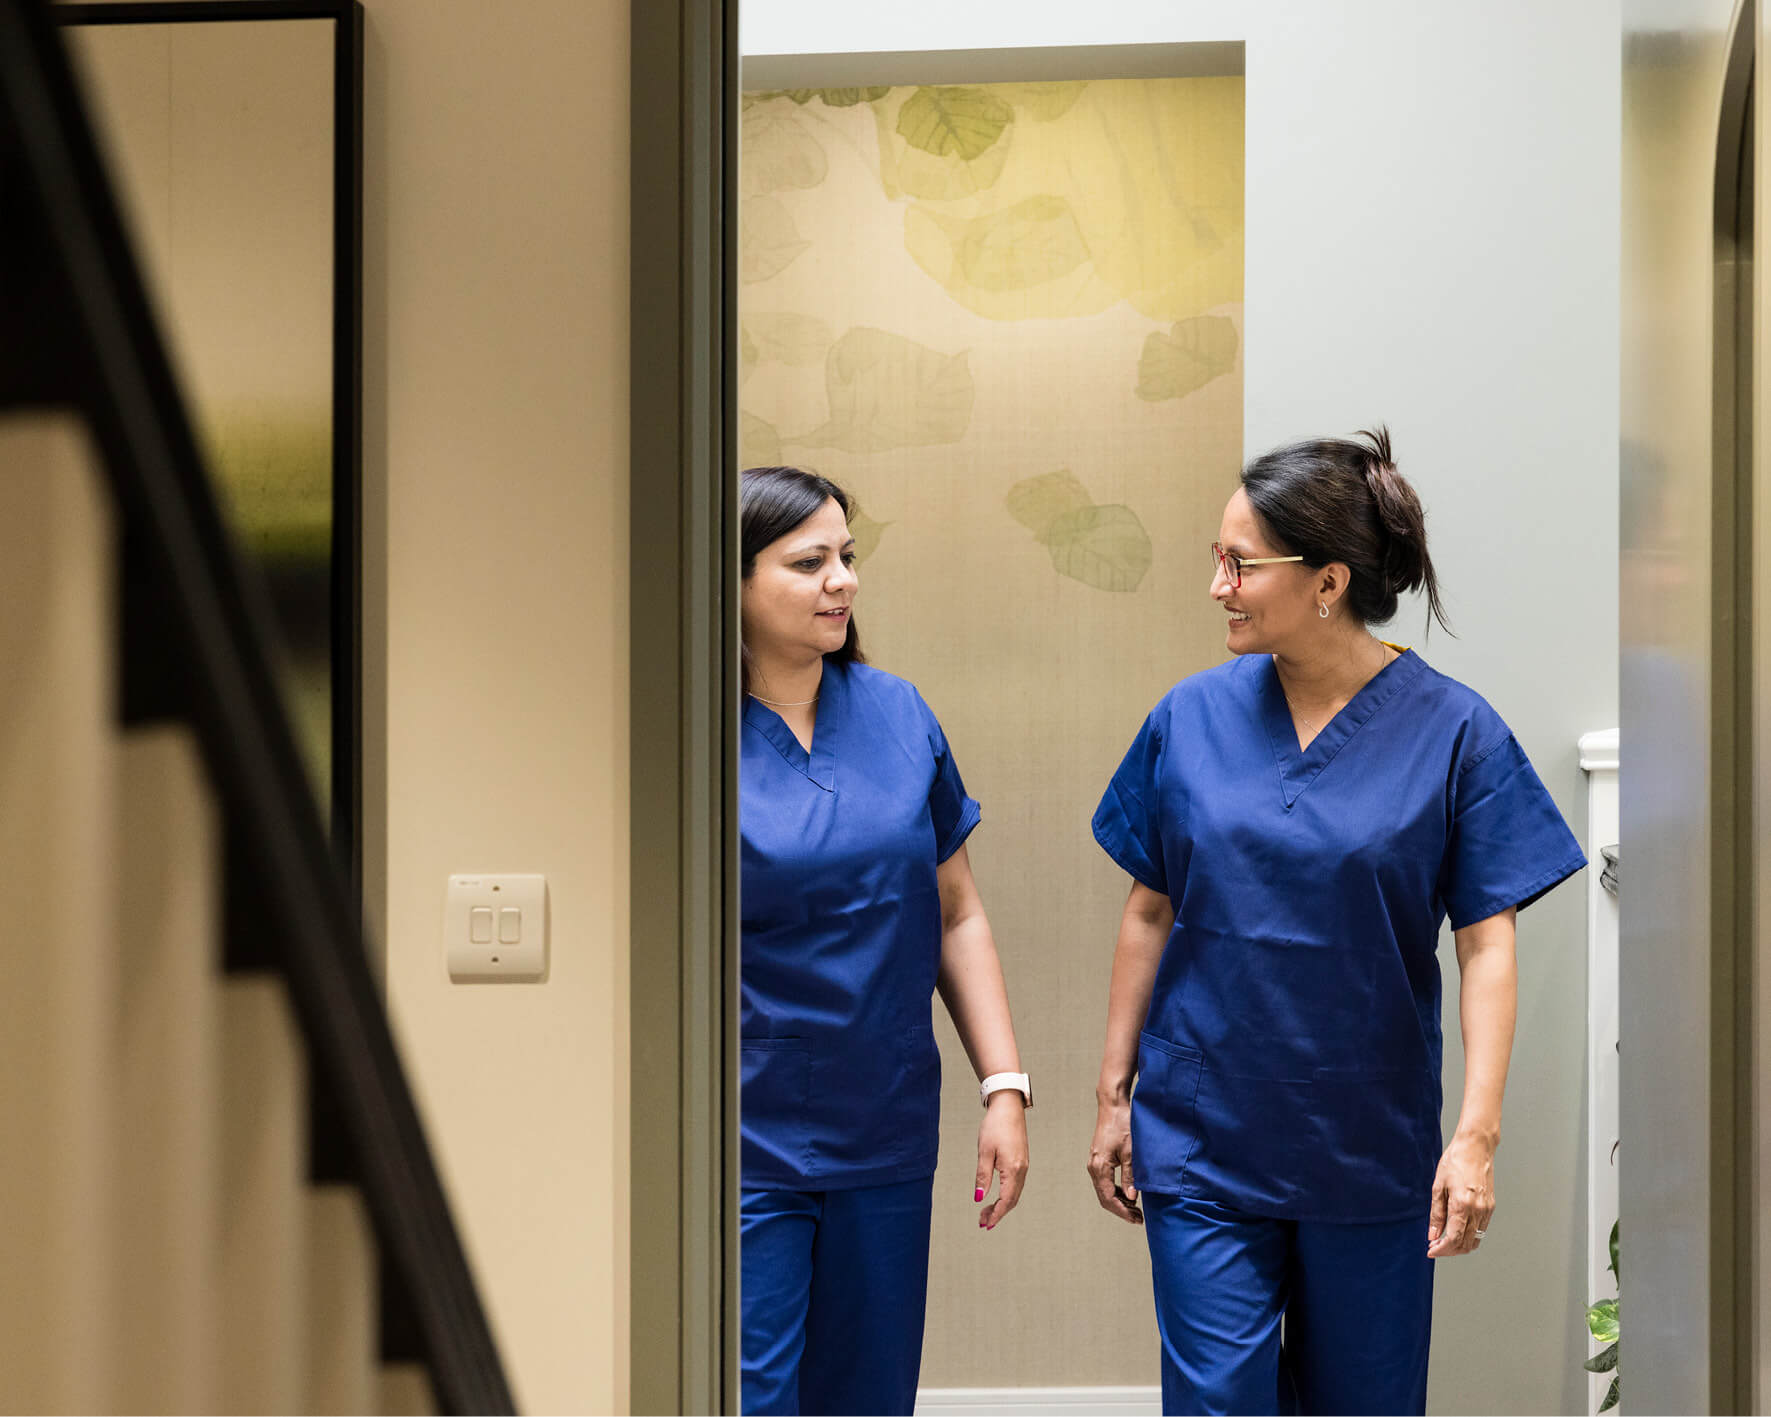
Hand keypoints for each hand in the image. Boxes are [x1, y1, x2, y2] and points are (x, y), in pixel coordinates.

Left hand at [974, 1091, 1028, 1229]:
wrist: (1008, 1106)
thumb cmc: (995, 1126)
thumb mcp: (984, 1151)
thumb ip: (982, 1176)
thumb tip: (979, 1198)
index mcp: (1013, 1169)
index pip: (1006, 1200)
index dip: (996, 1215)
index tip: (985, 1225)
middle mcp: (1022, 1170)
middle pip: (1012, 1200)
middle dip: (998, 1213)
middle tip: (982, 1221)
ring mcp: (1024, 1165)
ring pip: (1015, 1193)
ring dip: (1002, 1205)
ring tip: (986, 1211)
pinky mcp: (1022, 1160)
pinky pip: (1016, 1184)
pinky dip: (1007, 1194)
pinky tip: (997, 1195)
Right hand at [1087, 1096, 1141, 1224]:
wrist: (1113, 1106)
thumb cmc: (1123, 1125)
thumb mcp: (1131, 1152)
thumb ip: (1130, 1176)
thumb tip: (1132, 1198)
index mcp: (1100, 1166)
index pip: (1108, 1198)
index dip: (1122, 1211)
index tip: (1136, 1219)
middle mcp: (1094, 1167)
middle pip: (1104, 1197)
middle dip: (1121, 1209)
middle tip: (1138, 1218)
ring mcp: (1095, 1163)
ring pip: (1104, 1190)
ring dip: (1119, 1201)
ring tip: (1136, 1209)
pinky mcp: (1099, 1159)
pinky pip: (1105, 1182)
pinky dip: (1116, 1191)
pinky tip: (1128, 1193)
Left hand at [1427, 1132, 1495, 1257]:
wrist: (1475, 1147)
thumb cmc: (1455, 1162)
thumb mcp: (1438, 1186)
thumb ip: (1436, 1214)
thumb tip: (1432, 1235)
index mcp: (1462, 1205)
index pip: (1453, 1239)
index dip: (1441, 1249)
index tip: (1431, 1251)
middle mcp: (1478, 1211)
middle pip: (1465, 1244)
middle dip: (1449, 1250)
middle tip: (1435, 1246)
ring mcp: (1486, 1210)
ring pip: (1475, 1240)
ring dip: (1459, 1245)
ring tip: (1444, 1239)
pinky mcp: (1491, 1207)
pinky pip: (1481, 1229)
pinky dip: (1469, 1235)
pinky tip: (1457, 1229)